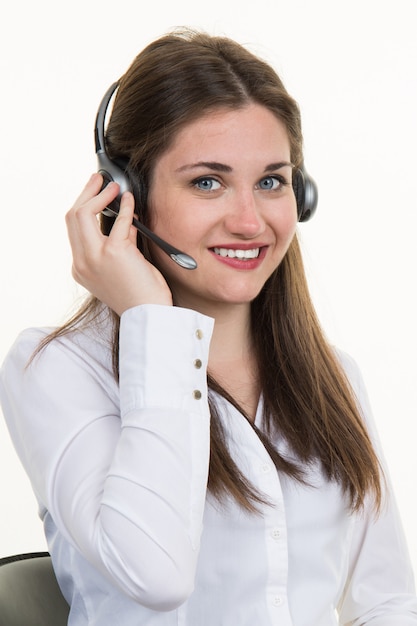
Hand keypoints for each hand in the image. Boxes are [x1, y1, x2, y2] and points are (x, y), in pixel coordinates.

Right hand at [66, 174, 172, 314]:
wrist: (149, 315)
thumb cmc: (140, 297)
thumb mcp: (122, 269)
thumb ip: (120, 245)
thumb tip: (125, 223)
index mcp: (81, 269)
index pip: (74, 230)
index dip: (83, 208)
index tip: (93, 195)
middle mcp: (81, 263)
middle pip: (72, 217)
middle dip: (85, 194)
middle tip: (97, 181)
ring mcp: (94, 257)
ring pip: (82, 214)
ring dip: (97, 195)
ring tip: (111, 186)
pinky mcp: (113, 253)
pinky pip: (117, 221)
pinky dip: (124, 206)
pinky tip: (130, 199)